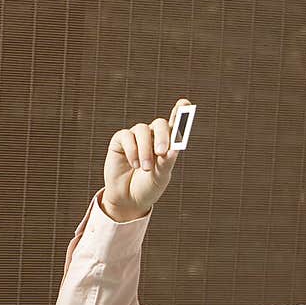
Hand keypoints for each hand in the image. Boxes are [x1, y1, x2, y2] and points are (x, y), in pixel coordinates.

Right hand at [101, 97, 191, 221]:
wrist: (128, 200)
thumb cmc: (148, 187)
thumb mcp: (161, 177)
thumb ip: (167, 162)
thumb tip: (175, 148)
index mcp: (167, 143)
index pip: (175, 124)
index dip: (180, 112)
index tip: (185, 104)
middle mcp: (152, 136)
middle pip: (159, 124)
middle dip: (162, 136)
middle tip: (162, 152)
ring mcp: (136, 137)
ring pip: (142, 129)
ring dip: (145, 150)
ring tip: (145, 168)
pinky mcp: (120, 141)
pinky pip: (127, 136)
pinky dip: (132, 151)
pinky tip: (134, 165)